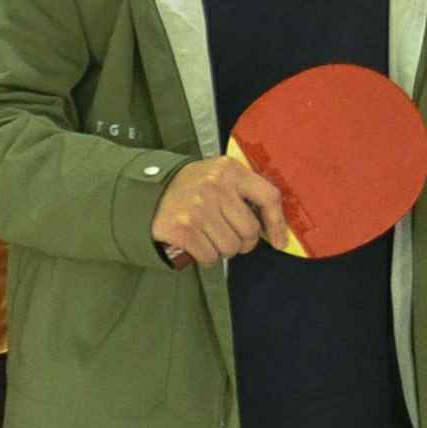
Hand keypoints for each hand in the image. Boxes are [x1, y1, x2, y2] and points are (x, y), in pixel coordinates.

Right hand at [152, 153, 288, 266]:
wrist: (146, 193)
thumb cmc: (190, 188)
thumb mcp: (218, 176)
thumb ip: (244, 192)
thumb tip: (275, 228)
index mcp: (230, 170)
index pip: (269, 196)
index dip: (278, 223)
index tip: (280, 241)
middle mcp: (215, 187)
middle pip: (250, 230)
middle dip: (243, 241)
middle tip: (227, 234)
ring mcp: (198, 208)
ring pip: (231, 247)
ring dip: (223, 249)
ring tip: (209, 236)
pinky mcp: (182, 228)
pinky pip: (210, 257)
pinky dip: (206, 257)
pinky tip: (197, 244)